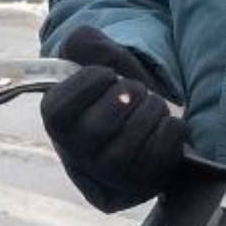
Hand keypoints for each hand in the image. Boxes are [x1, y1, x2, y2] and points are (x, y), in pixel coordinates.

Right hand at [42, 26, 188, 212]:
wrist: (134, 116)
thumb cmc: (107, 85)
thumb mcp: (89, 54)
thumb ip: (84, 43)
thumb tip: (101, 62)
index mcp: (55, 121)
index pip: (60, 108)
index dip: (89, 82)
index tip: (106, 74)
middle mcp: (77, 153)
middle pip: (101, 126)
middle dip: (129, 95)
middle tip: (134, 89)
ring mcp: (108, 173)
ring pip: (131, 142)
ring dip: (151, 110)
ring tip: (151, 103)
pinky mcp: (141, 182)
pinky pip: (160, 155)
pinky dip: (170, 130)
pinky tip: (165, 122)